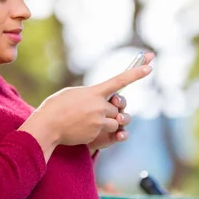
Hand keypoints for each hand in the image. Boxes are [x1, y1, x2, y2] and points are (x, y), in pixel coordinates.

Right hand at [19, 56, 152, 160]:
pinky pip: (108, 132)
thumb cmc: (56, 107)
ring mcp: (99, 119)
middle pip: (117, 108)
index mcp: (94, 91)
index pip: (120, 80)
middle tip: (91, 113)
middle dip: (109, 111)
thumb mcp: (72, 93)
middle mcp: (99, 105)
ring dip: (106, 122)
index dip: (136, 73)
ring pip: (115, 121)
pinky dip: (99, 131)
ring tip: (87, 122)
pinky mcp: (97, 133)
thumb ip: (90, 94)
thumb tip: (101, 99)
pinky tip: (82, 129)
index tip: (150, 65)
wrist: (47, 126)